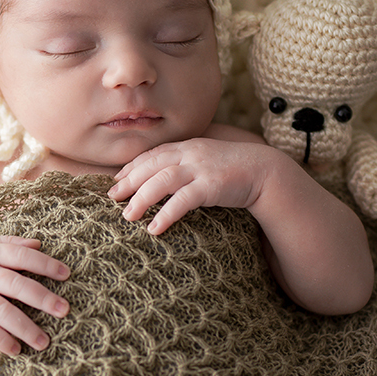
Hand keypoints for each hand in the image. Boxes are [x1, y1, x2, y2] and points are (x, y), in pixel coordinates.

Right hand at [0, 233, 69, 356]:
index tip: (67, 274)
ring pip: (2, 312)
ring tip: (44, 342)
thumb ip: (11, 242)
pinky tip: (15, 349)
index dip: (46, 264)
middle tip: (65, 310)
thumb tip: (39, 244)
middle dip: (43, 298)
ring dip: (25, 327)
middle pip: (17, 286)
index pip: (23, 257)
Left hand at [108, 138, 271, 234]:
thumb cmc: (232, 169)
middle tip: (112, 198)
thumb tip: (162, 180)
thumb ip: (185, 165)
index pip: (152, 155)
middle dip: (129, 182)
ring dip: (141, 199)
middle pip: (151, 166)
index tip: (116, 181)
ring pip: (162, 181)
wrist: (264, 170)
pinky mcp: (211, 186)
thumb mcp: (205, 160)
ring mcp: (200, 168)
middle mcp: (190, 154)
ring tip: (127, 216)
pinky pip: (183, 200)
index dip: (131, 167)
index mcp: (187, 146)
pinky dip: (166, 214)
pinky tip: (155, 228)